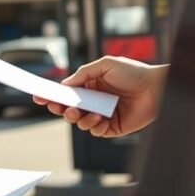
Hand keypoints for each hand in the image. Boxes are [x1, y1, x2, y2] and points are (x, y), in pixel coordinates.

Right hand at [33, 57, 166, 137]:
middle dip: (61, 109)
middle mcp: (95, 100)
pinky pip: (95, 131)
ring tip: (85, 112)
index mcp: (91, 85)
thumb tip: (65, 83)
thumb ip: (83, 73)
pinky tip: (99, 118)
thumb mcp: (105, 64)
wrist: (156, 88)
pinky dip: (93, 126)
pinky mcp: (113, 127)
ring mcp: (103, 114)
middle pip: (70, 109)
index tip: (38, 95)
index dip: (52, 95)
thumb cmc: (133, 72)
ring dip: (78, 118)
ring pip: (80, 122)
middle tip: (59, 107)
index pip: (67, 92)